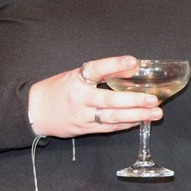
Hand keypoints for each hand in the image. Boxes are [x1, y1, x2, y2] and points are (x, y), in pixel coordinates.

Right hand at [26, 55, 160, 137]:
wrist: (35, 111)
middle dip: (134, 100)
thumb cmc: (59, 89)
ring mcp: (82, 116)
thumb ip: (101, 72)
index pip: (96, 69)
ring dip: (136, 116)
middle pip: (109, 100)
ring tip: (155, 113)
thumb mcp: (76, 75)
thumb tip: (132, 66)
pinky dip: (126, 124)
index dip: (115, 64)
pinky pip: (109, 128)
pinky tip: (141, 121)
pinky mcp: (84, 129)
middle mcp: (80, 98)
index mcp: (76, 80)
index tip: (134, 62)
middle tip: (153, 99)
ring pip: (112, 117)